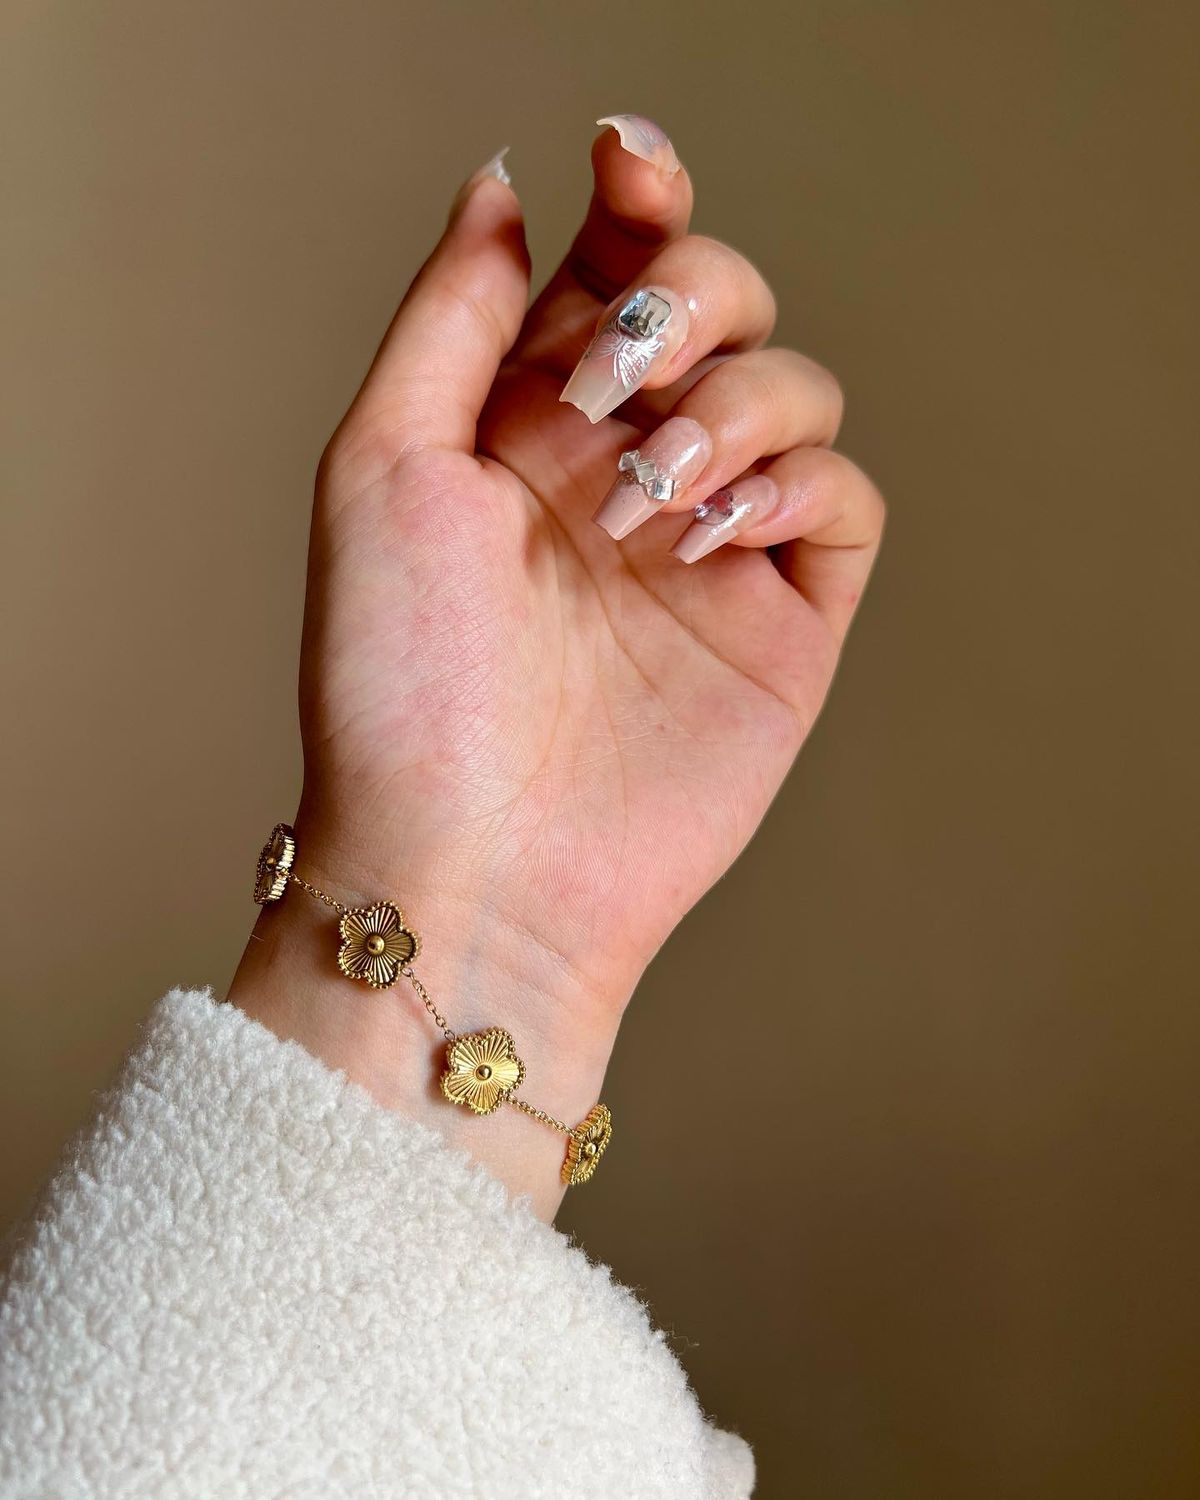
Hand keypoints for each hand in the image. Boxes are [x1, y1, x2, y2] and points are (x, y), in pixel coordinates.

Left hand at [230, 120, 882, 1217]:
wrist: (469, 863)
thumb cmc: (399, 686)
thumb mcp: (381, 470)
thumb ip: (453, 319)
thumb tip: (507, 191)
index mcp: (530, 426)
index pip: (614, 271)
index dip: (639, 198)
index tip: (629, 165)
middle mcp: (627, 471)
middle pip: (723, 306)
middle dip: (688, 298)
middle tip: (612, 378)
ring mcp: (712, 547)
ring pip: (797, 392)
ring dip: (734, 407)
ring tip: (651, 496)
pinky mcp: (784, 625)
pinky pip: (846, 505)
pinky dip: (798, 487)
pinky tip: (714, 535)